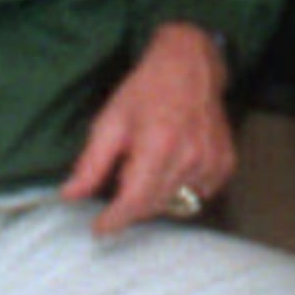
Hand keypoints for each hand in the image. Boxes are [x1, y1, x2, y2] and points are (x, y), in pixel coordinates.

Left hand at [61, 22, 240, 235]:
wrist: (190, 66)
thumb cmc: (147, 90)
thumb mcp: (110, 121)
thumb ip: (91, 163)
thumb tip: (70, 195)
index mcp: (157, 145)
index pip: (135, 201)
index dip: (115, 220)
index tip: (100, 228)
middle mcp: (189, 157)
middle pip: (153, 205)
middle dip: (131, 202)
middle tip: (124, 173)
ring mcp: (211, 162)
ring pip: (175, 201)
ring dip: (156, 192)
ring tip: (151, 161)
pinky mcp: (225, 163)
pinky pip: (198, 193)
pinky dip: (181, 186)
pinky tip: (174, 162)